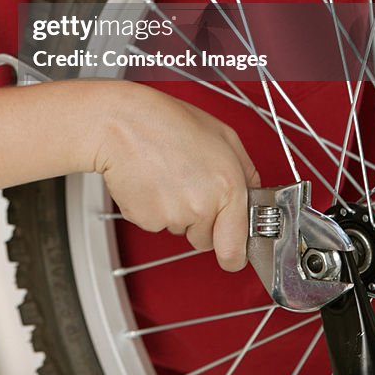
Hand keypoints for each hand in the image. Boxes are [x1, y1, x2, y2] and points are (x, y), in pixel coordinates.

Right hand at [94, 84, 259, 271]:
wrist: (121, 122)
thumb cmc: (167, 121)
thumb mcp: (222, 134)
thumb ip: (245, 170)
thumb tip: (252, 193)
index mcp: (229, 186)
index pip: (236, 249)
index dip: (233, 253)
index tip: (231, 252)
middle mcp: (203, 206)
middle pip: (206, 240)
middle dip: (201, 222)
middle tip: (188, 185)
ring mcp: (173, 215)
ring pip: (180, 229)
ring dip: (175, 210)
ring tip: (166, 174)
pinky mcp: (146, 219)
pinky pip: (155, 223)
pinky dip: (152, 207)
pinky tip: (150, 180)